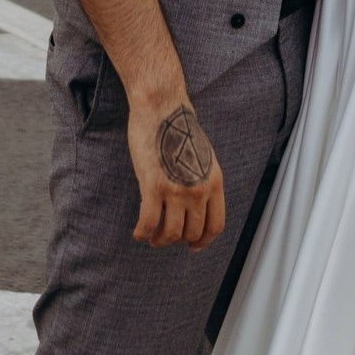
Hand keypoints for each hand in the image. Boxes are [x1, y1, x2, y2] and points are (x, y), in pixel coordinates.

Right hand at [126, 101, 225, 252]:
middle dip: (177, 240)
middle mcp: (199, 189)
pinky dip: (142, 233)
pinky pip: (148, 223)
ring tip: (151, 236)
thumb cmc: (179, 129)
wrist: (163, 108)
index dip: (203, 241)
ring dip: (158, 240)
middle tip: (164, 237)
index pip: (215, 225)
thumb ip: (203, 181)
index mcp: (214, 182)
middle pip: (191, 233)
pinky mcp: (153, 186)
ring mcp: (177, 189)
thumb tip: (196, 206)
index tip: (192, 247)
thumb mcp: (203, 157)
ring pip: (169, 234)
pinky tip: (138, 232)